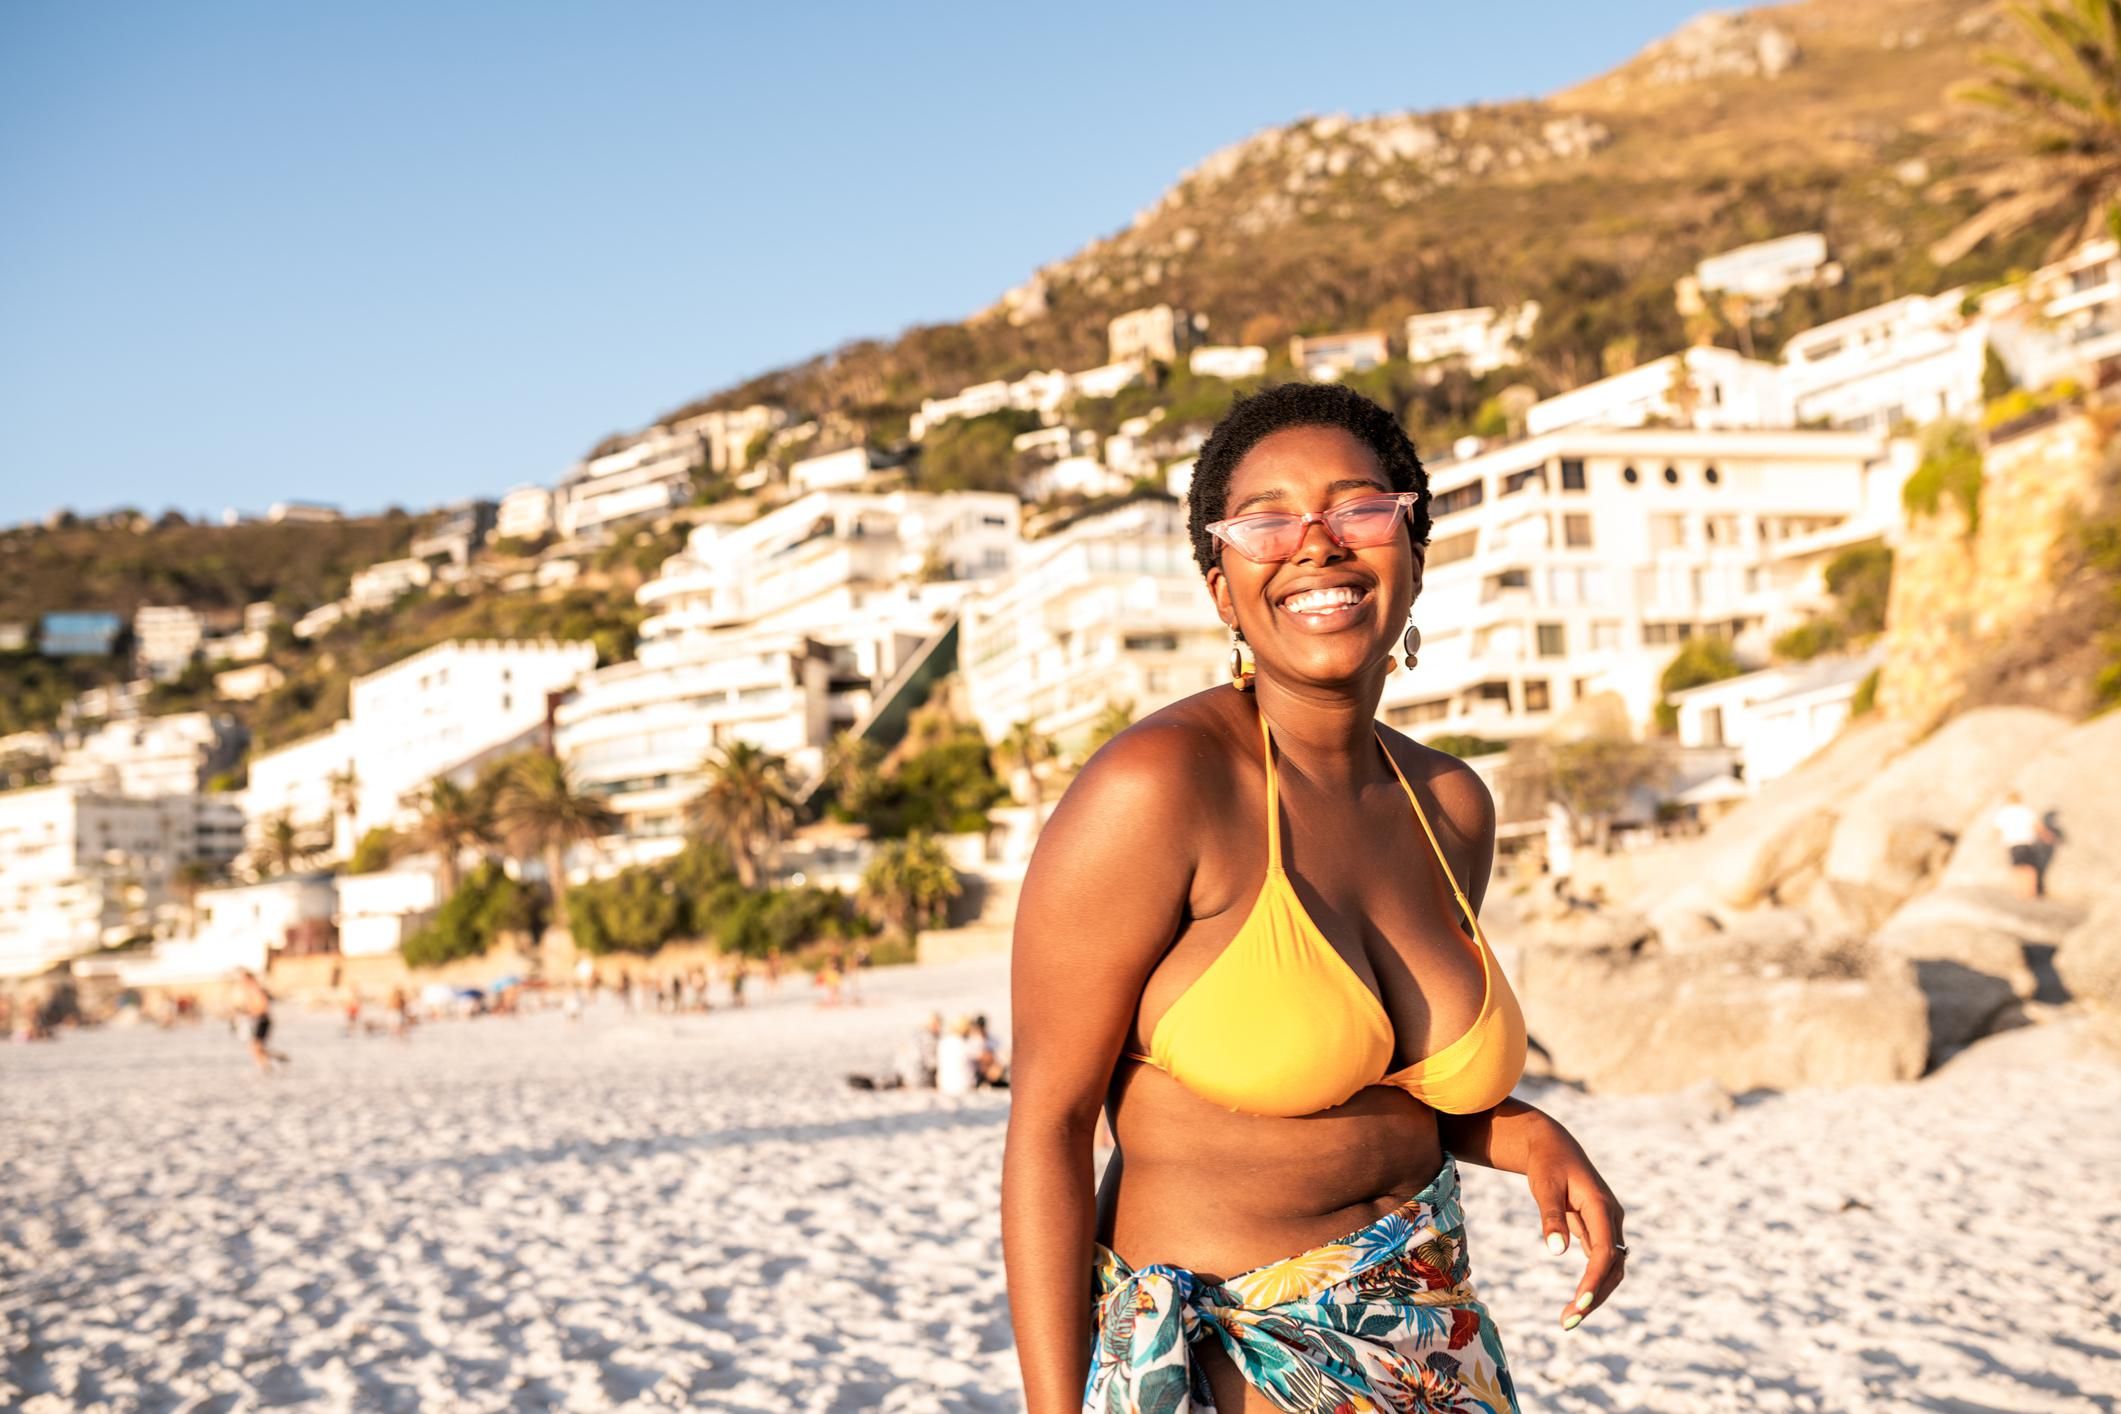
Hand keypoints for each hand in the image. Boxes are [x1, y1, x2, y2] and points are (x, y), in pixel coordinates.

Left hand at [1523, 1125, 1626, 1330]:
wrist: (1553, 1146)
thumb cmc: (1547, 1164)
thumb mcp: (1544, 1186)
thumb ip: (1551, 1217)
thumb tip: (1557, 1252)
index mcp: (1603, 1207)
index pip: (1604, 1253)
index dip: (1594, 1280)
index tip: (1580, 1303)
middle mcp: (1612, 1219)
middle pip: (1612, 1267)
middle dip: (1594, 1297)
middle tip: (1567, 1322)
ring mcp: (1609, 1226)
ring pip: (1610, 1269)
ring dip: (1595, 1295)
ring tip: (1568, 1319)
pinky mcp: (1600, 1230)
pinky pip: (1602, 1263)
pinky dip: (1592, 1284)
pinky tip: (1576, 1303)